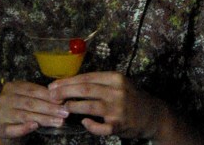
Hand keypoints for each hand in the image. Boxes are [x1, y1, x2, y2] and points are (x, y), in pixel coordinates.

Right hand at [0, 80, 69, 138]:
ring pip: (25, 116)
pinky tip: (35, 126)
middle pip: (30, 102)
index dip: (48, 95)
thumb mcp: (29, 100)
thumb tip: (60, 98)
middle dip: (49, 108)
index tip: (62, 101)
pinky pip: (12, 129)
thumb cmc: (21, 111)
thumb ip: (40, 98)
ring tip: (58, 121)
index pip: (32, 90)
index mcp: (11, 87)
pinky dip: (24, 128)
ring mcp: (1, 113)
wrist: (6, 129)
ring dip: (43, 119)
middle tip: (64, 112)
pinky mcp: (0, 128)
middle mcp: (4, 98)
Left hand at [48, 71, 164, 139]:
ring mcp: (118, 109)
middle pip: (85, 89)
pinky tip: (84, 122)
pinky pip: (100, 127)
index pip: (86, 77)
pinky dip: (90, 125)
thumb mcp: (118, 83)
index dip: (68, 81)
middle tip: (51, 95)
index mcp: (115, 78)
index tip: (53, 85)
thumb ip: (99, 82)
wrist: (152, 114)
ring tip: (63, 107)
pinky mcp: (119, 125)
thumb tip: (71, 83)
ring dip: (73, 107)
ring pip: (89, 106)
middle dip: (65, 92)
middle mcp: (116, 91)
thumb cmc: (131, 97)